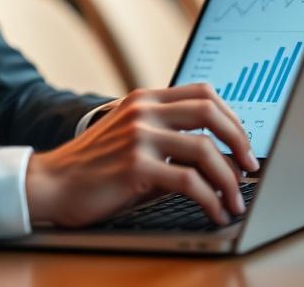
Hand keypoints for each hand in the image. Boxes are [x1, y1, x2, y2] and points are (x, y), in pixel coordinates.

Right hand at [25, 84, 258, 227]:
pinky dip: (211, 199)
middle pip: (210, 112)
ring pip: (205, 149)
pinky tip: (215, 211)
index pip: (203, 92)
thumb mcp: (131, 138)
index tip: (243, 144)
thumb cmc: (95, 167)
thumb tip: (218, 156)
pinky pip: (189, 181)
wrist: (51, 183)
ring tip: (235, 201)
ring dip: (230, 179)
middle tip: (251, 167)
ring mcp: (139, 136)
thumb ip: (166, 136)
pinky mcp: (135, 166)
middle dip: (240, 141)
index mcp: (144, 99)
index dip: (232, 117)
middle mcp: (143, 110)